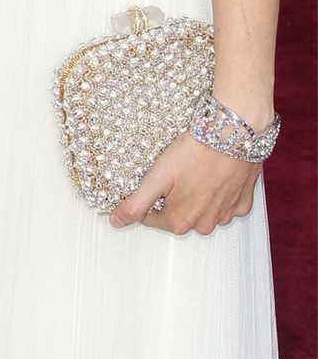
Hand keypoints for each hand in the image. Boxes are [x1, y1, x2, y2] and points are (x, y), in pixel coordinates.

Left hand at [109, 132, 261, 235]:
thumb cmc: (195, 152)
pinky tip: (214, 175)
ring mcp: (225, 215)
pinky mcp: (242, 203)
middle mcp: (204, 225)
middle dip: (172, 198)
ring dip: (195, 196)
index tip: (155, 181)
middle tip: (176, 173)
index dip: (148, 198)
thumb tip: (117, 221)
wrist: (232, 133)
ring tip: (195, 172)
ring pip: (201, 211)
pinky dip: (218, 193)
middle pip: (176, 215)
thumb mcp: (156, 178)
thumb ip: (135, 204)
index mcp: (179, 222)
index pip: (151, 218)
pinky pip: (223, 204)